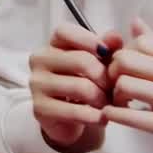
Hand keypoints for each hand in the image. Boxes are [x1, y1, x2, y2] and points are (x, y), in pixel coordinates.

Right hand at [29, 24, 121, 152]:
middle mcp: (40, 61)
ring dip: (102, 99)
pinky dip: (94, 116)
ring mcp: (37, 84)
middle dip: (105, 77)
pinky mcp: (40, 108)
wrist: (69, 121)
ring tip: (108, 105)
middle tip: (114, 88)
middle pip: (80, 60)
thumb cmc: (85, 86)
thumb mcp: (98, 64)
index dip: (88, 40)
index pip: (64, 32)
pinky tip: (102, 118)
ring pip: (81, 87)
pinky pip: (74, 111)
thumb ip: (107, 48)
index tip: (106, 54)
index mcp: (52, 45)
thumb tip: (115, 37)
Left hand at [102, 19, 152, 152]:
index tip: (122, 67)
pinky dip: (113, 114)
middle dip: (112, 71)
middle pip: (127, 60)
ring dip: (113, 94)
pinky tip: (112, 114)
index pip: (142, 42)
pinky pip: (131, 116)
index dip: (124, 52)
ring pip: (125, 85)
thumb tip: (136, 23)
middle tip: (114, 84)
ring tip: (119, 101)